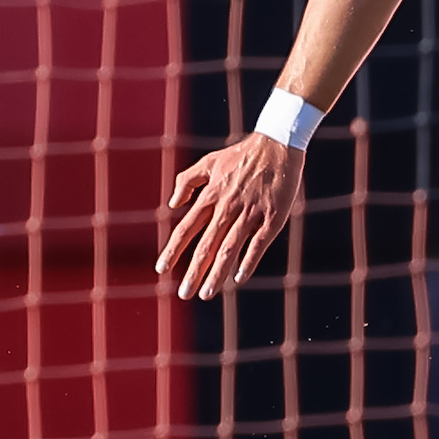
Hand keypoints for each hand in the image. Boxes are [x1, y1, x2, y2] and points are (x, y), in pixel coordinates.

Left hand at [155, 133, 304, 300]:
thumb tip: (172, 205)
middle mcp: (227, 207)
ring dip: (217, 273)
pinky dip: (248, 261)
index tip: (161, 269)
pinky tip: (239, 279)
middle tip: (184, 294)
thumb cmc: (241, 156)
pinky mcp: (272, 218)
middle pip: (206, 245)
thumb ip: (187, 181)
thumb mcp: (209, 162)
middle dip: (193, 271)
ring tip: (206, 294)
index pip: (186, 228)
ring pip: (229, 248)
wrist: (277, 144)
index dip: (173, 250)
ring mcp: (250, 213)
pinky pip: (258, 244)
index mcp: (211, 196)